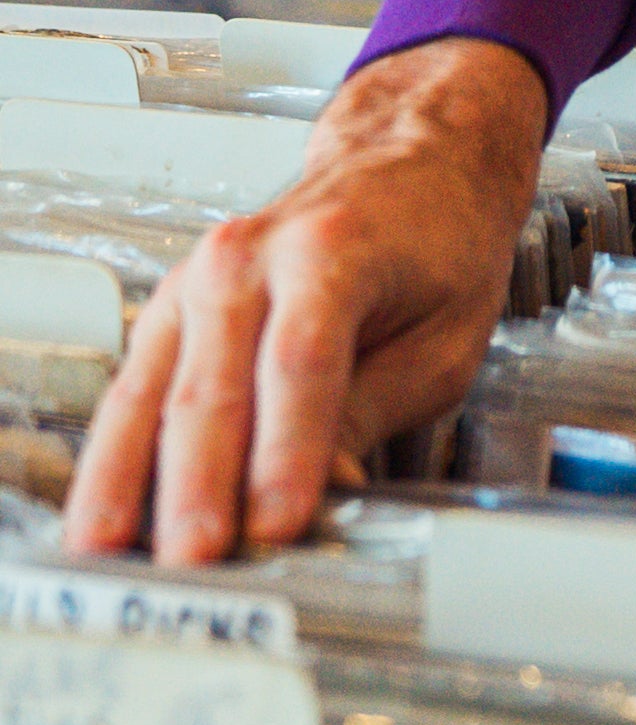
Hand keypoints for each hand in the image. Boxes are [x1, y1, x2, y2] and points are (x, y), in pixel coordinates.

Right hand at [63, 35, 546, 565]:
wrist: (411, 162)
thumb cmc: (437, 242)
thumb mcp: (442, 338)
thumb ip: (373, 414)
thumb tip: (323, 494)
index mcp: (333, 249)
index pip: (301, 362)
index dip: (287, 450)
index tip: (278, 523)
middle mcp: (250, 256)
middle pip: (216, 384)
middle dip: (201, 484)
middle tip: (196, 562)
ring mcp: (199, 279)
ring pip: (154, 391)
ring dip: (130, 479)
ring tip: (115, 553)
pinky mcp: (173, 309)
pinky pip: (135, 390)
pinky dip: (115, 456)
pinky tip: (103, 515)